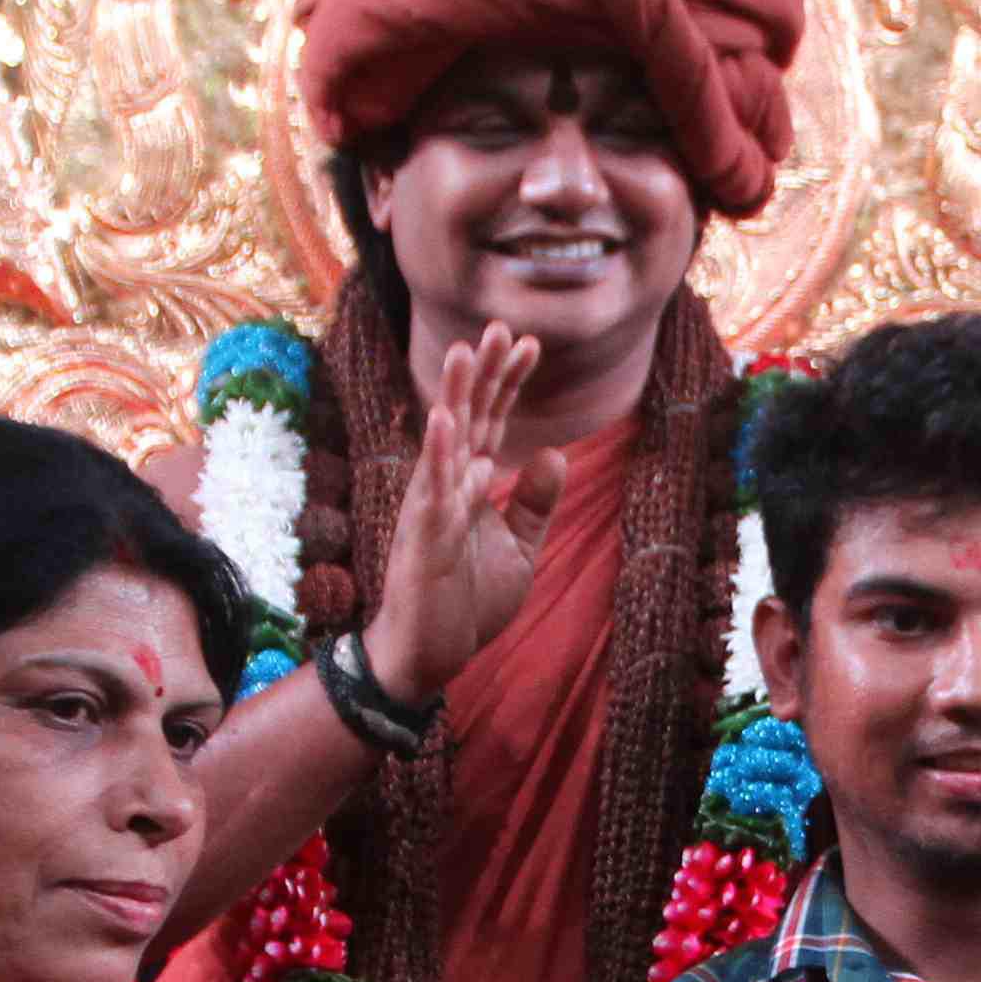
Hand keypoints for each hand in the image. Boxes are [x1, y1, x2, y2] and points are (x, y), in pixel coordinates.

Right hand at [365, 328, 556, 707]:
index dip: (507, 384)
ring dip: (454, 396)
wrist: (429, 656)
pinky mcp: (425, 540)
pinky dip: (439, 456)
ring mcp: (431, 510)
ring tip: (464, 352)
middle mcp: (444, 487)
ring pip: (443, 443)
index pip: (490, 423)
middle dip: (484, 373)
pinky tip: (443, 420)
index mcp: (467, 486)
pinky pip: (433, 492)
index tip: (529, 344)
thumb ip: (535, 503)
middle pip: (467, 418)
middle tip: (502, 325)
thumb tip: (555, 452)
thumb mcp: (518, 550)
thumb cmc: (465, 603)